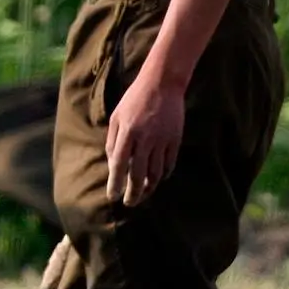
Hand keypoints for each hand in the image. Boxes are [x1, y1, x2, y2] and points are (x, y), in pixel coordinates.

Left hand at [107, 71, 184, 205]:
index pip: (120, 165)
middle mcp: (145, 140)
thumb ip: (113, 141)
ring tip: (141, 195)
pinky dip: (162, 175)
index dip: (116, 184)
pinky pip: (169, 164)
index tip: (112, 196)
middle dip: (133, 193)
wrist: (162, 85)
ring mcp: (162, 141)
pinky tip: (156, 179)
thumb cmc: (134, 99)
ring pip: (155, 173)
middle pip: (139, 175)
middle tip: (128, 203)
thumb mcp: (117, 116)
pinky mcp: (175, 141)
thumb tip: (113, 164)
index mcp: (127, 132)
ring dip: (148, 188)